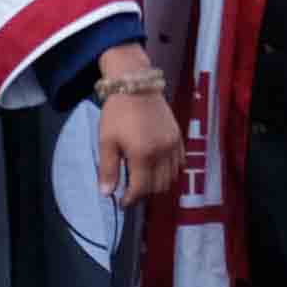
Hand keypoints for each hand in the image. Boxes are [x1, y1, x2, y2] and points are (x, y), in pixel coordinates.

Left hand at [94, 80, 188, 207]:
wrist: (136, 85)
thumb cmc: (117, 112)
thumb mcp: (107, 140)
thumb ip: (108, 169)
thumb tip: (107, 193)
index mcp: (142, 154)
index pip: (140, 188)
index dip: (130, 199)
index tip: (122, 201)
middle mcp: (161, 152)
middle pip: (157, 186)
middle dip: (144, 193)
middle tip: (131, 190)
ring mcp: (173, 145)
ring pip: (171, 178)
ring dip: (157, 184)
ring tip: (143, 179)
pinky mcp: (178, 137)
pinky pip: (179, 164)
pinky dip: (170, 171)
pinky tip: (157, 168)